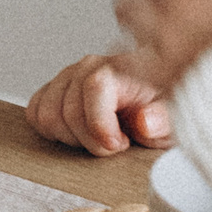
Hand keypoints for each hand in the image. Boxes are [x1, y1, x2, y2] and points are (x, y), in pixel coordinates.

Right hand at [27, 52, 172, 157]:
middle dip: (90, 140)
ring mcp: (69, 76)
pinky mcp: (54, 88)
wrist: (153, 102)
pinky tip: (78, 132)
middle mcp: (90, 66)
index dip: (100, 125)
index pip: (95, 88)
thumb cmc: (161, 110)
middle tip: (115, 143)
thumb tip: (144, 121)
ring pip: (47, 115)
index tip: (117, 145)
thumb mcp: (176, 119)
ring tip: (97, 137)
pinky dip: (52, 130)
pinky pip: (36, 111)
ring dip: (71, 137)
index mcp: (121, 67)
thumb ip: (162, 120)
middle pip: (68, 111)